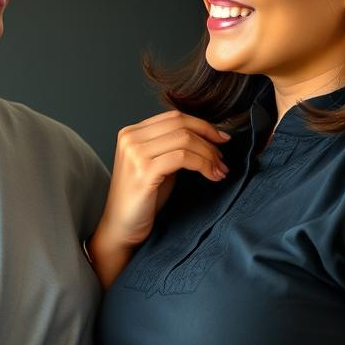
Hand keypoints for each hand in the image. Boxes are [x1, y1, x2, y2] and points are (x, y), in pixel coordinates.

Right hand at [96, 109, 230, 254]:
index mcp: (132, 132)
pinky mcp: (143, 171)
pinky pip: (183, 157)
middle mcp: (130, 138)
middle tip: (223, 157)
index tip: (221, 139)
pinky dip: (203, 164)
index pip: (174, 117)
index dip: (203, 125)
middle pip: (181, 124)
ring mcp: (135, 153)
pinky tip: (212, 176)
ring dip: (209, 154)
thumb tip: (208, 137)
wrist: (121, 228)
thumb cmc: (142, 200)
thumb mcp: (157, 164)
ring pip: (185, 139)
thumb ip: (173, 147)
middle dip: (209, 139)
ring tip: (220, 170)